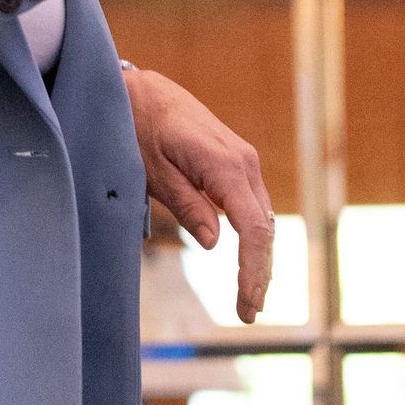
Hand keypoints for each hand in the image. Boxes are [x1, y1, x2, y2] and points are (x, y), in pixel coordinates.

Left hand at [123, 65, 273, 322]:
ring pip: (262, 218)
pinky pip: (252, 206)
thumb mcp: (154, 173)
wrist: (141, 92)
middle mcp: (244, 162)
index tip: (247, 303)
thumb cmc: (140, 130)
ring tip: (249, 297)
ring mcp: (244, 161)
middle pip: (264, 228)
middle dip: (259, 272)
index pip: (253, 229)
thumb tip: (215, 244)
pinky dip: (252, 237)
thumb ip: (187, 205)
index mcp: (226, 165)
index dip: (252, 270)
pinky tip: (247, 263)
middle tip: (247, 313)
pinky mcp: (236, 163)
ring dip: (259, 258)